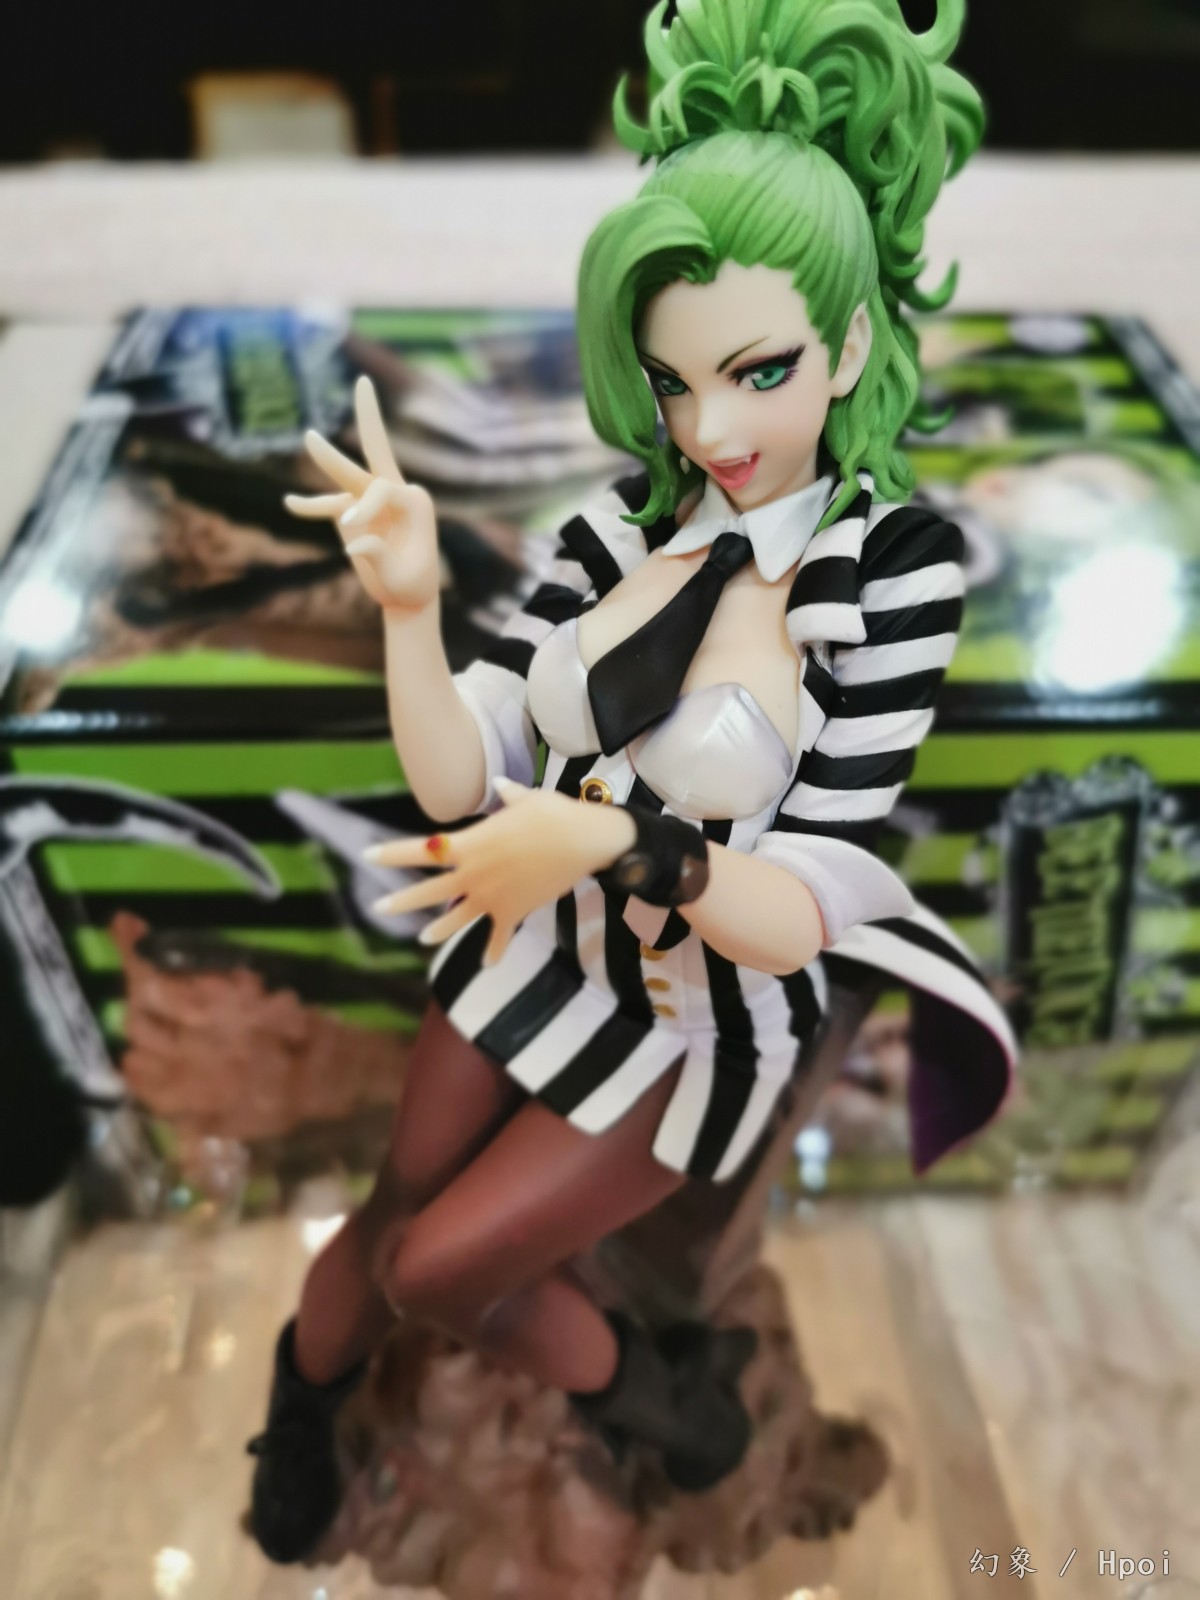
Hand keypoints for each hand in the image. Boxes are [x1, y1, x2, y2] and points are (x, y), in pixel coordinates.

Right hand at [284, 376, 438, 612]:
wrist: (408, 597)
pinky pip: (327, 504)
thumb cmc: (411, 588)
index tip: (351, 528)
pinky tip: (290, 504)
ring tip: (308, 436)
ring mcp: (372, 500)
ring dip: (327, 459)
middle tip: (363, 383)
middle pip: (376, 453)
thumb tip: (352, 537)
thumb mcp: (399, 579)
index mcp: (415, 501)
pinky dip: (310, 505)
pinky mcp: (353, 512)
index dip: (364, 506)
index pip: (382, 489)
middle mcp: (396, 492)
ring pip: (347, 475)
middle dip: (368, 419)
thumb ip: (378, 557)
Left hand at [366, 779, 635, 964]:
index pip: (421, 851)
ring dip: (439, 929)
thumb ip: (508, 797)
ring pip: (456, 918)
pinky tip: (487, 964)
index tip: (368, 856)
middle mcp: (473, 874)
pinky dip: (493, 951)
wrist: (582, 841)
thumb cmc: (552, 813)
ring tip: (424, 938)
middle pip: (429, 891)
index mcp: (469, 844)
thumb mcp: (525, 800)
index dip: (392, 854)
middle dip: (402, 901)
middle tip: (379, 908)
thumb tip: (502, 787)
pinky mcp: (513, 912)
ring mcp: (492, 897)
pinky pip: (499, 937)